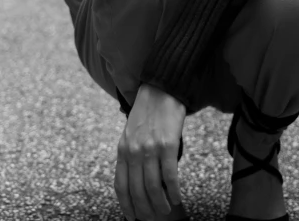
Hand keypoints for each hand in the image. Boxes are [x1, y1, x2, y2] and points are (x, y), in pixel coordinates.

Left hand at [114, 83, 185, 220]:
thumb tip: (137, 182)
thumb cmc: (148, 112)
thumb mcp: (131, 133)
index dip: (126, 206)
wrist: (161, 89)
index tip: (132, 218)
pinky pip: (170, 175)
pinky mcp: (168, 144)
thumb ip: (131, 155)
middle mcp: (134, 151)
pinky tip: (178, 197)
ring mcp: (150, 148)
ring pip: (154, 187)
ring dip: (160, 204)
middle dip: (145, 209)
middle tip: (153, 217)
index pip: (121, 186)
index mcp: (123, 149)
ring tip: (167, 210)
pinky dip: (174, 191)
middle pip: (137, 190)